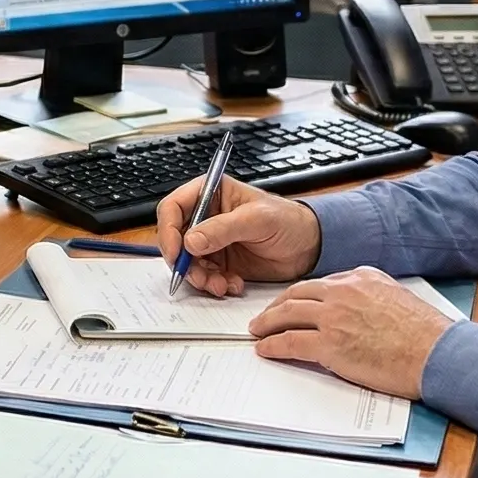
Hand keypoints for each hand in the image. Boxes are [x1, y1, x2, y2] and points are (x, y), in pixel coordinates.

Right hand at [154, 175, 321, 295]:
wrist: (309, 248)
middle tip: (197, 276)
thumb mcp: (257, 220)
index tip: (177, 253)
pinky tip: (232, 284)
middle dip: (184, 261)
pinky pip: (203, 276)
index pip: (173, 208)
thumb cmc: (289, 221)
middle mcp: (205, 216)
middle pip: (175, 238)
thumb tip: (191, 241)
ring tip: (219, 284)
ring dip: (199, 277)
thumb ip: (223, 228)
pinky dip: (213, 284)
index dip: (168, 231)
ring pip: (187, 262)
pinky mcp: (219, 262)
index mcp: (210, 193)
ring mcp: (211, 241)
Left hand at [246, 267, 453, 398]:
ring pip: (286, 314)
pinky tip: (265, 348)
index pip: (318, 284)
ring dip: (266, 323)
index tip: (290, 303)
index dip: (299, 296)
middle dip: (275, 306)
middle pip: (295, 294)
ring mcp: (334, 317)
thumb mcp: (397, 296)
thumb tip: (355, 306)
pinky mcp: (330, 345)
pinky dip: (272, 345)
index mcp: (360, 277)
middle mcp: (343, 291)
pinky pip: (290, 342)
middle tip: (263, 316)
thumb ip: (371, 294)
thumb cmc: (426, 334)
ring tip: (257, 331)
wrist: (437, 354)